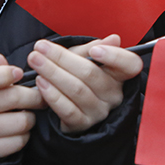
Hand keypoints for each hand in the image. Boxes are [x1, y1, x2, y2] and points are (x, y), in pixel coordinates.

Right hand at [0, 53, 45, 158]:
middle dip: (34, 96)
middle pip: (13, 98)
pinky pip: (18, 141)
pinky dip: (23, 136)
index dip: (3, 74)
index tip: (18, 73)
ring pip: (22, 121)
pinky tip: (16, 131)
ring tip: (25, 115)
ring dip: (29, 118)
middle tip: (39, 97)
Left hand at [28, 35, 142, 134]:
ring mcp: (99, 112)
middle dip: (62, 58)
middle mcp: (113, 95)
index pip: (130, 65)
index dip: (115, 57)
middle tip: (41, 47)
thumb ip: (92, 49)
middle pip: (91, 74)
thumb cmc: (75, 77)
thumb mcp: (82, 60)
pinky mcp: (82, 125)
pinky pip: (68, 110)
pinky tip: (40, 82)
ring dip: (52, 73)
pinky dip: (52, 95)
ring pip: (77, 90)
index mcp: (119, 75)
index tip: (94, 50)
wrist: (63, 106)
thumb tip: (114, 39)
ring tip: (35, 61)